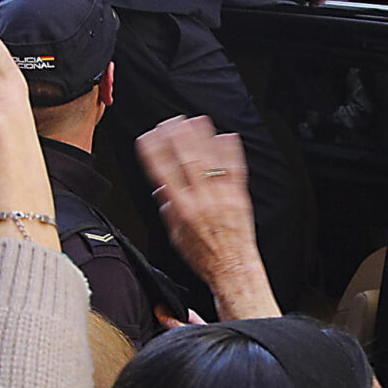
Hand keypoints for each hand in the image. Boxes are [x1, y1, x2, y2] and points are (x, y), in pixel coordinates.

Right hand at [136, 115, 278, 320]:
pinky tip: (227, 136)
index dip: (154, 153)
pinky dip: (231, 151)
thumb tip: (161, 187)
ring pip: (210, 162)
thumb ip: (168, 208)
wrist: (233, 267)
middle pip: (186, 162)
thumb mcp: (176, 235)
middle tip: (171, 122)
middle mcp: (201, 200)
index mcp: (181, 209)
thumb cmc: (204, 256)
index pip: (163, 174)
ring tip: (195, 121)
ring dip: (201, 138)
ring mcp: (221, 197)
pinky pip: (235, 170)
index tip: (148, 137)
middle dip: (177, 138)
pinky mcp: (239, 196)